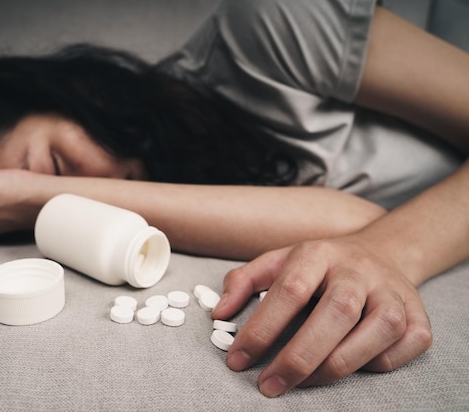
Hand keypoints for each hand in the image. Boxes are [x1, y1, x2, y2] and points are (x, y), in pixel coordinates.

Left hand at [212, 237, 432, 396]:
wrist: (379, 254)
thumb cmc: (319, 267)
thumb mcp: (277, 261)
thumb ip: (244, 282)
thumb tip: (219, 312)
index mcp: (318, 253)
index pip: (290, 289)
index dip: (262, 327)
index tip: (238, 359)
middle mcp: (358, 269)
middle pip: (335, 312)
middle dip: (299, 357)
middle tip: (269, 386)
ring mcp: (393, 291)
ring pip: (377, 330)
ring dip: (337, 365)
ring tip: (303, 383)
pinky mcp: (418, 315)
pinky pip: (404, 347)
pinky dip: (376, 364)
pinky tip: (349, 365)